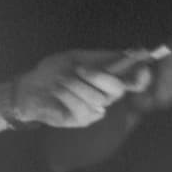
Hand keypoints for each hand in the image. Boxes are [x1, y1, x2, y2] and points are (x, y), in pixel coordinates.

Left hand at [7, 49, 148, 129]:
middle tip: (79, 69)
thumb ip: (104, 57)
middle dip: (98, 77)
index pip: (134, 81)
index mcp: (108, 80)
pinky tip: (57, 93)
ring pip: (97, 98)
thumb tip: (134, 51)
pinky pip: (83, 108)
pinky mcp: (83, 120)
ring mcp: (95, 109)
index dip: (141, 76)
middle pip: (118, 89)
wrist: (29, 88)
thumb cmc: (53, 71)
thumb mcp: (77, 57)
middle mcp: (106, 96)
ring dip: (75, 85)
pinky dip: (67, 97)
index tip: (142, 68)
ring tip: (59, 80)